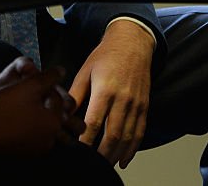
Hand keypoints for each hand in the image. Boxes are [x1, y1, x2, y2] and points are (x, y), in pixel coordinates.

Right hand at [0, 65, 83, 154]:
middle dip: (60, 110)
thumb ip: (50, 76)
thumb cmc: (4, 104)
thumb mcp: (30, 84)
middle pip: (64, 121)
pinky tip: (24, 119)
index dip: (51, 88)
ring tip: (35, 108)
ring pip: (51, 132)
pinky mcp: (24, 153)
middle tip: (49, 99)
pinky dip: (35, 130)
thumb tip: (62, 71)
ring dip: (47, 119)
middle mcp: (49, 139)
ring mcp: (36, 149)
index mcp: (54, 122)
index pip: (61, 101)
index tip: (40, 84)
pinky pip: (37, 140)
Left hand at [70, 20, 154, 167]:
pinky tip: (125, 159)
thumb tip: (63, 114)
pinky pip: (140, 131)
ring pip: (128, 137)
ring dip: (117, 155)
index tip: (78, 152)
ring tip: (106, 165)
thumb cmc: (107, 55)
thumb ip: (75, 94)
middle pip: (113, 134)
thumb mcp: (86, 70)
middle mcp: (123, 98)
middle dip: (102, 154)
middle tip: (91, 165)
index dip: (86, 141)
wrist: (132, 42)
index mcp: (105, 89)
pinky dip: (133, 149)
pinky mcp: (144, 105)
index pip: (95, 122)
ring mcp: (136, 103)